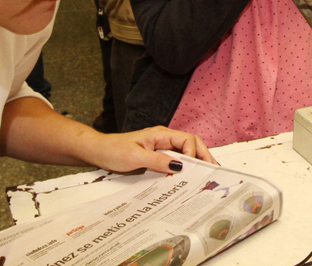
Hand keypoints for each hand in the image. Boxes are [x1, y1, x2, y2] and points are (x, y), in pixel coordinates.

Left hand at [87, 127, 216, 173]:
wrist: (97, 151)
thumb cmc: (113, 150)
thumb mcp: (135, 157)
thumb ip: (157, 160)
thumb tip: (180, 165)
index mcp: (161, 134)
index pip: (187, 140)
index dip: (194, 153)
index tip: (193, 168)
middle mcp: (163, 139)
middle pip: (191, 144)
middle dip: (203, 155)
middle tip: (214, 169)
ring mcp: (161, 147)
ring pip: (184, 151)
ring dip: (196, 161)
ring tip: (206, 173)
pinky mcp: (156, 155)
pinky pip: (175, 159)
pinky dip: (184, 166)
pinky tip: (187, 176)